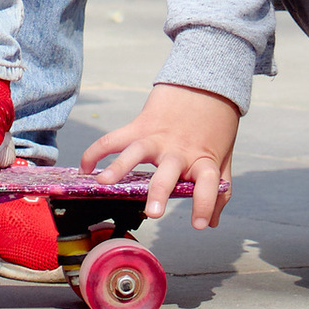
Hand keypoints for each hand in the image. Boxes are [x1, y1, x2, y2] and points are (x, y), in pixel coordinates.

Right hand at [84, 83, 240, 227]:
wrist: (205, 84)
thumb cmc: (214, 127)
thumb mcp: (223, 157)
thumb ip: (219, 189)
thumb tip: (211, 223)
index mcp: (203, 160)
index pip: (208, 184)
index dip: (206, 204)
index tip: (200, 224)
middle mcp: (178, 152)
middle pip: (168, 172)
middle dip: (159, 192)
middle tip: (153, 212)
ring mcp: (157, 138)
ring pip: (136, 152)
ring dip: (120, 167)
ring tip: (104, 183)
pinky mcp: (140, 126)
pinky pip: (114, 139)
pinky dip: (96, 151)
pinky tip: (85, 168)